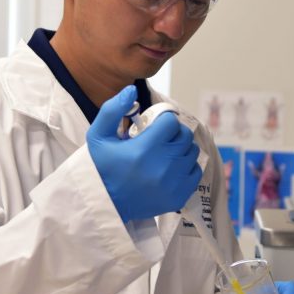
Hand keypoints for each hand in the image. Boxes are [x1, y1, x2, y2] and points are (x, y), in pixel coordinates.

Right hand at [87, 85, 201, 220]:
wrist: (104, 203)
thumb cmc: (101, 167)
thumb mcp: (98, 135)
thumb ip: (113, 109)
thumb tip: (132, 90)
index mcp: (144, 149)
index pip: (171, 122)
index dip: (163, 120)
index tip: (154, 125)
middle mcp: (163, 165)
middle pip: (184, 136)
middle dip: (173, 132)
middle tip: (159, 137)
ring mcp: (174, 183)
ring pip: (192, 152)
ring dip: (180, 148)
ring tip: (164, 152)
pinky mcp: (180, 196)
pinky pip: (195, 171)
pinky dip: (186, 166)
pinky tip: (171, 167)